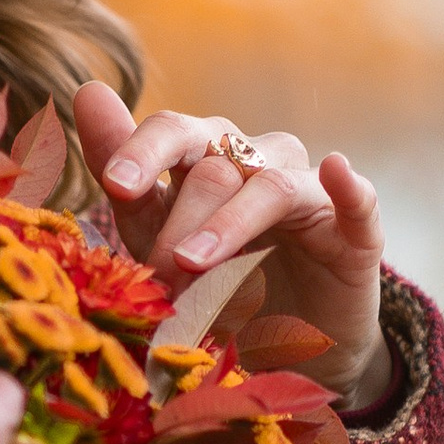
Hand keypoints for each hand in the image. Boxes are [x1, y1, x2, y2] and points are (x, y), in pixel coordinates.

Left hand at [71, 80, 397, 417]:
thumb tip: (86, 91)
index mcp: (204, 157)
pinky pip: (357, 202)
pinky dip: (349, 186)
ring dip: (228, 225)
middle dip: (180, 218)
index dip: (141, 150)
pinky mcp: (354, 235)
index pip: (171, 133)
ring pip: (269, 187)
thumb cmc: (217, 286)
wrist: (292, 351)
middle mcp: (256, 163)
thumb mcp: (161, 245)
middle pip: (214, 163)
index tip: (114, 183)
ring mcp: (308, 195)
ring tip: (193, 263)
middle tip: (157, 270)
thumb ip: (128, 184)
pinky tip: (338, 170)